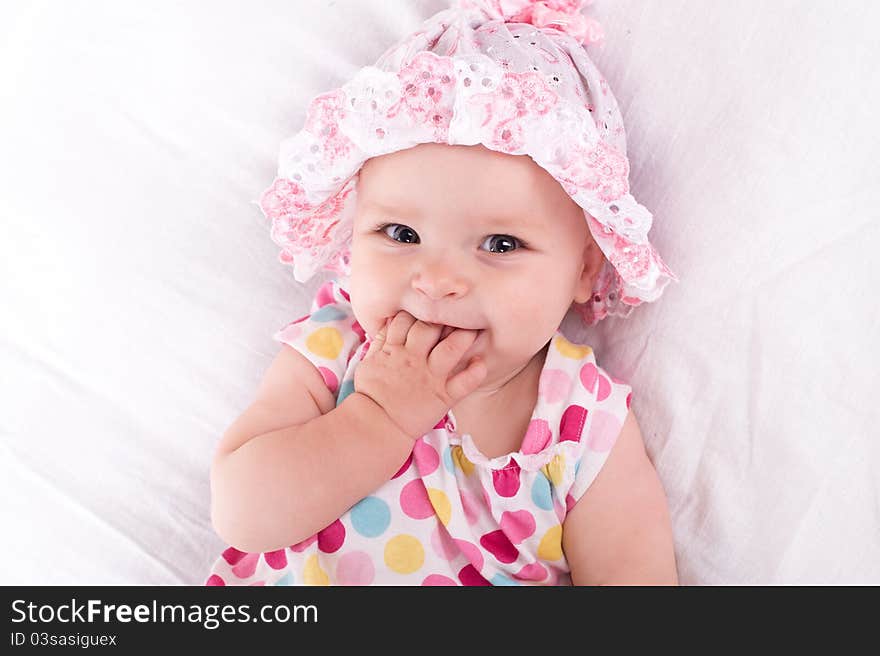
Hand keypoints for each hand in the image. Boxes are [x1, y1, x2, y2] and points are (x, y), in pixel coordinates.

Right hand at [353, 310, 487, 439]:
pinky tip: (481, 363)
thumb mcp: (368, 364)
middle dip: (443, 316)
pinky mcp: (442, 397)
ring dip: (464, 337)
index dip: (417, 311)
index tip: (426, 309)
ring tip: (474, 330)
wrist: (376, 425)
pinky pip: (464, 383)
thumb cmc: (371, 395)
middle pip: (430, 327)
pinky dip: (475, 373)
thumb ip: (379, 344)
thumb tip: (387, 325)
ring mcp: (430, 377)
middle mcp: (413, 359)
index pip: (406, 320)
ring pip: (451, 349)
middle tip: (455, 312)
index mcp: (394, 350)